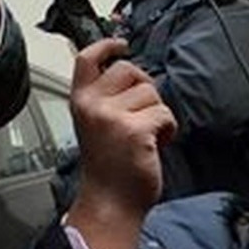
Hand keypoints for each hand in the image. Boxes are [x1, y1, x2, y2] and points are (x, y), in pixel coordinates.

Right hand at [66, 38, 176, 248]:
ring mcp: (112, 117)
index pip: (88, 59)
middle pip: (129, 70)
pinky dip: (168, 129)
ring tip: (147, 135)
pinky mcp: (135, 130)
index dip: (107, 46)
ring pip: (152, 92)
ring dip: (157, 113)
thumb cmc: (107, 167)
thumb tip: (133, 77)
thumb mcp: (94, 124)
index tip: (121, 45)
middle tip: (143, 111)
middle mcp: (92, 105)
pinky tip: (157, 145)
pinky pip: (164, 114)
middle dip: (144, 88)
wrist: (109, 203)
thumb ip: (105, 99)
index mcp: (80, 101)